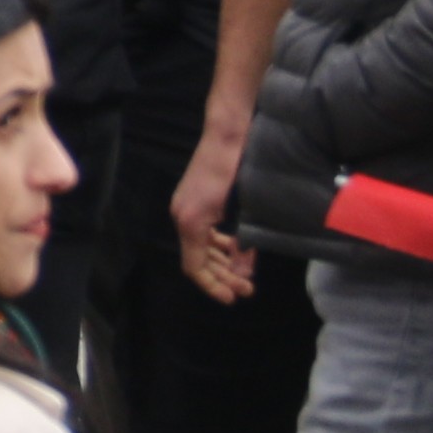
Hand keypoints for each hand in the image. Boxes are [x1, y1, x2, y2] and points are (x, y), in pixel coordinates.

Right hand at [172, 122, 254, 303]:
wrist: (228, 134)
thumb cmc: (233, 170)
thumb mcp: (241, 211)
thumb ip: (241, 245)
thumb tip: (243, 275)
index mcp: (190, 222)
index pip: (194, 266)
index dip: (212, 285)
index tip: (233, 298)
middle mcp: (184, 217)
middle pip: (198, 258)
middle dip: (222, 276)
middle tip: (247, 288)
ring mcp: (190, 208)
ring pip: (203, 246)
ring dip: (223, 261)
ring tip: (245, 273)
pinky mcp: (199, 201)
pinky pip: (206, 231)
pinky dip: (221, 244)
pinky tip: (238, 248)